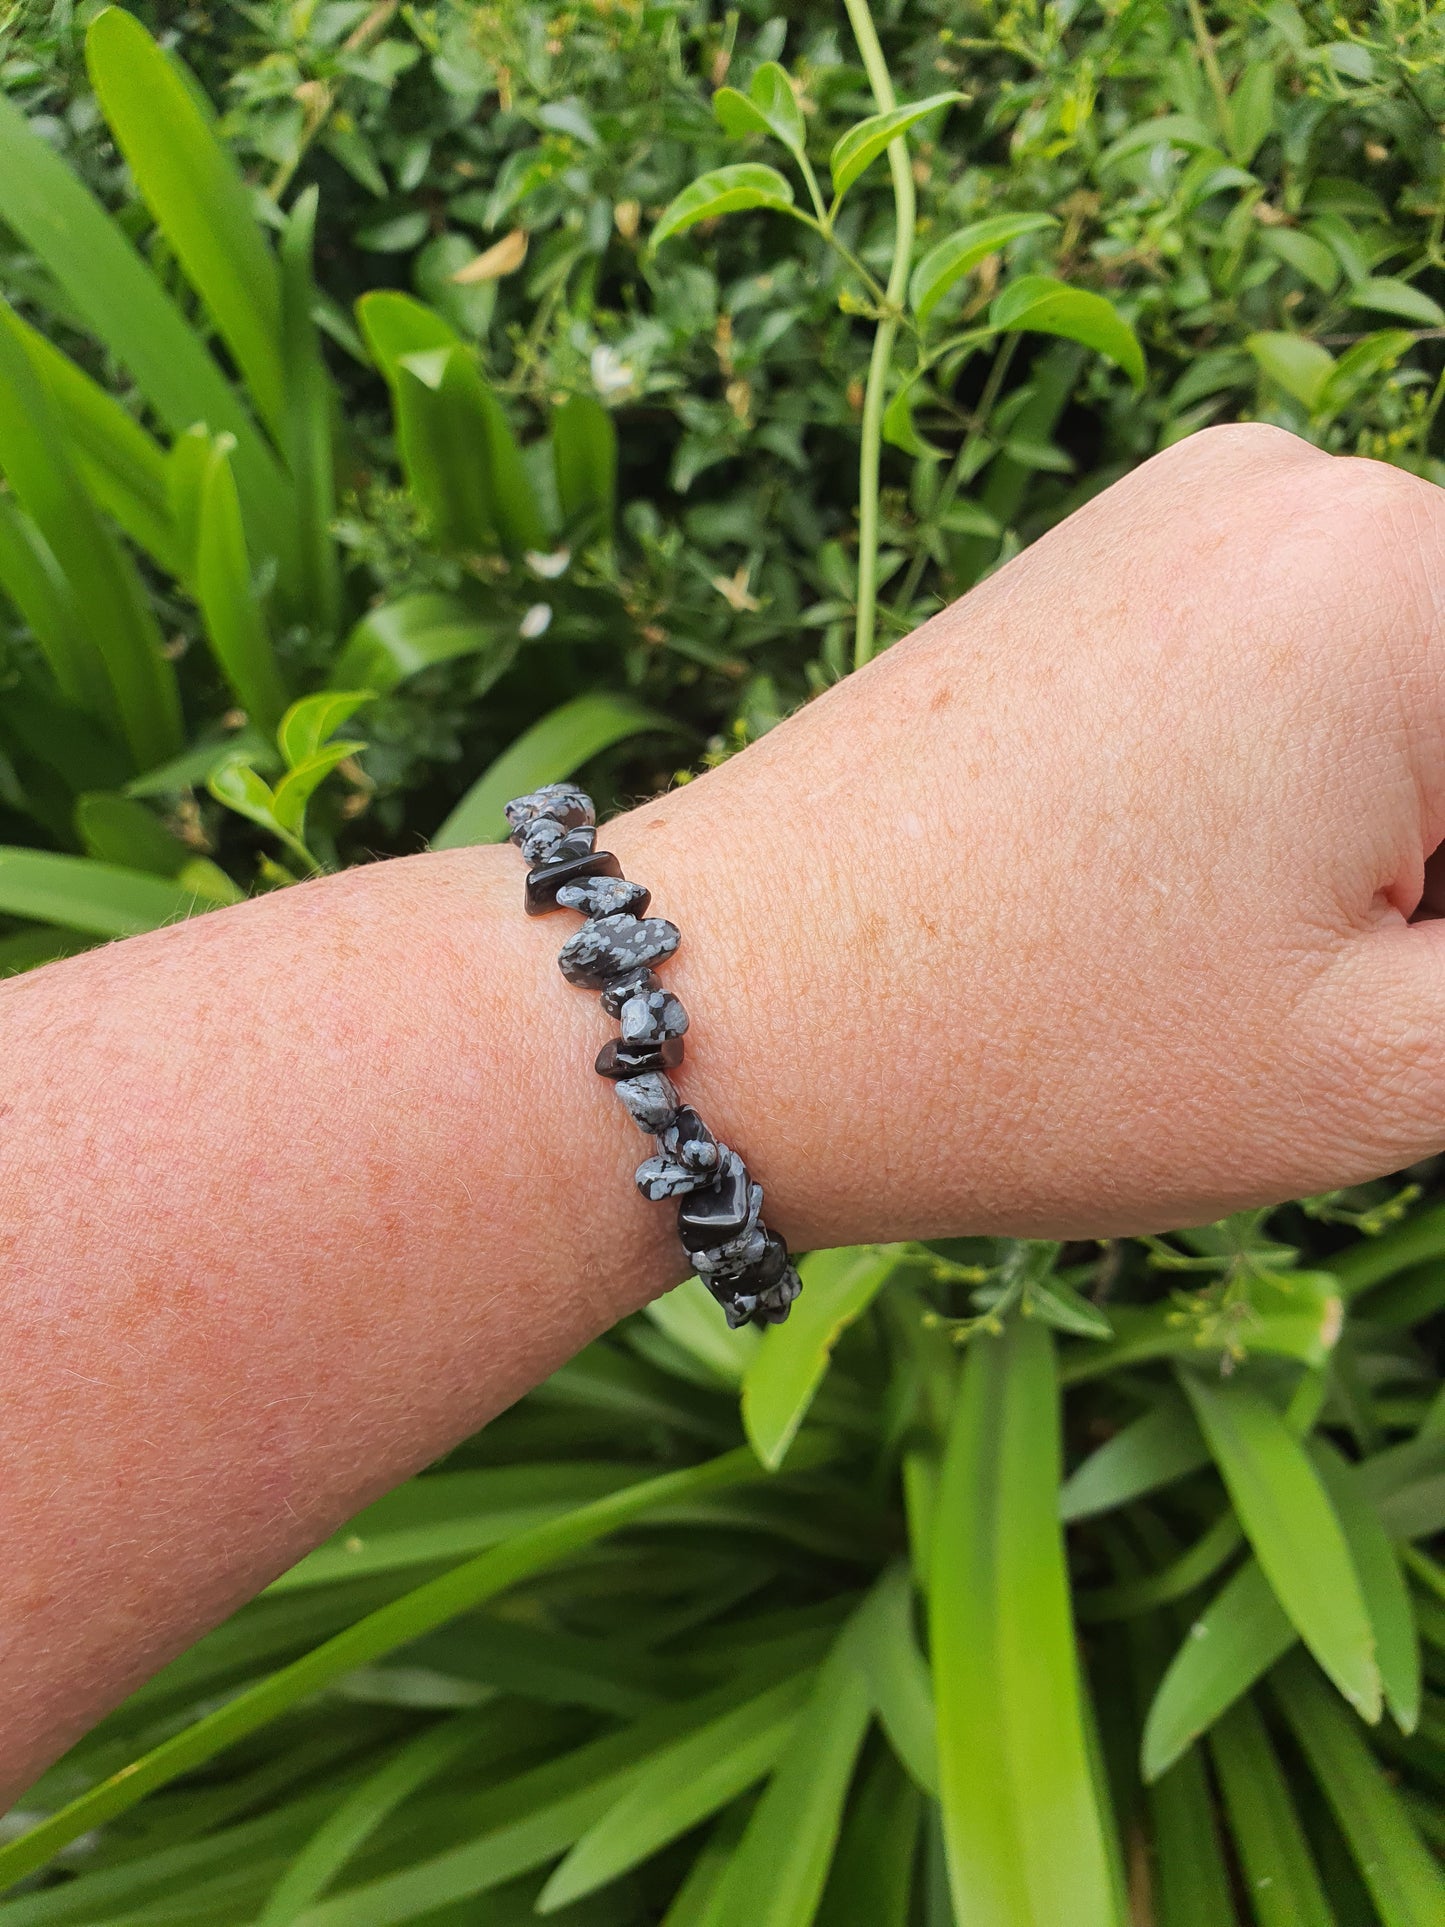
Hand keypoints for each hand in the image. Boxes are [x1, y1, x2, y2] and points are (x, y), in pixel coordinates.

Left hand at [610, 423, 1444, 1242]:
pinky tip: (1202, 895)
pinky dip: (1330, 784)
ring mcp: (1195, 502)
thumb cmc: (1028, 1050)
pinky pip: (1313, 659)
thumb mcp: (1387, 1063)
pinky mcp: (1115, 555)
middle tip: (1347, 1004)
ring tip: (1248, 963)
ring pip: (1421, 688)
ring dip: (1409, 844)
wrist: (713, 1000)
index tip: (1400, 989)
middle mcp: (1313, 483)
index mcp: (1414, 577)